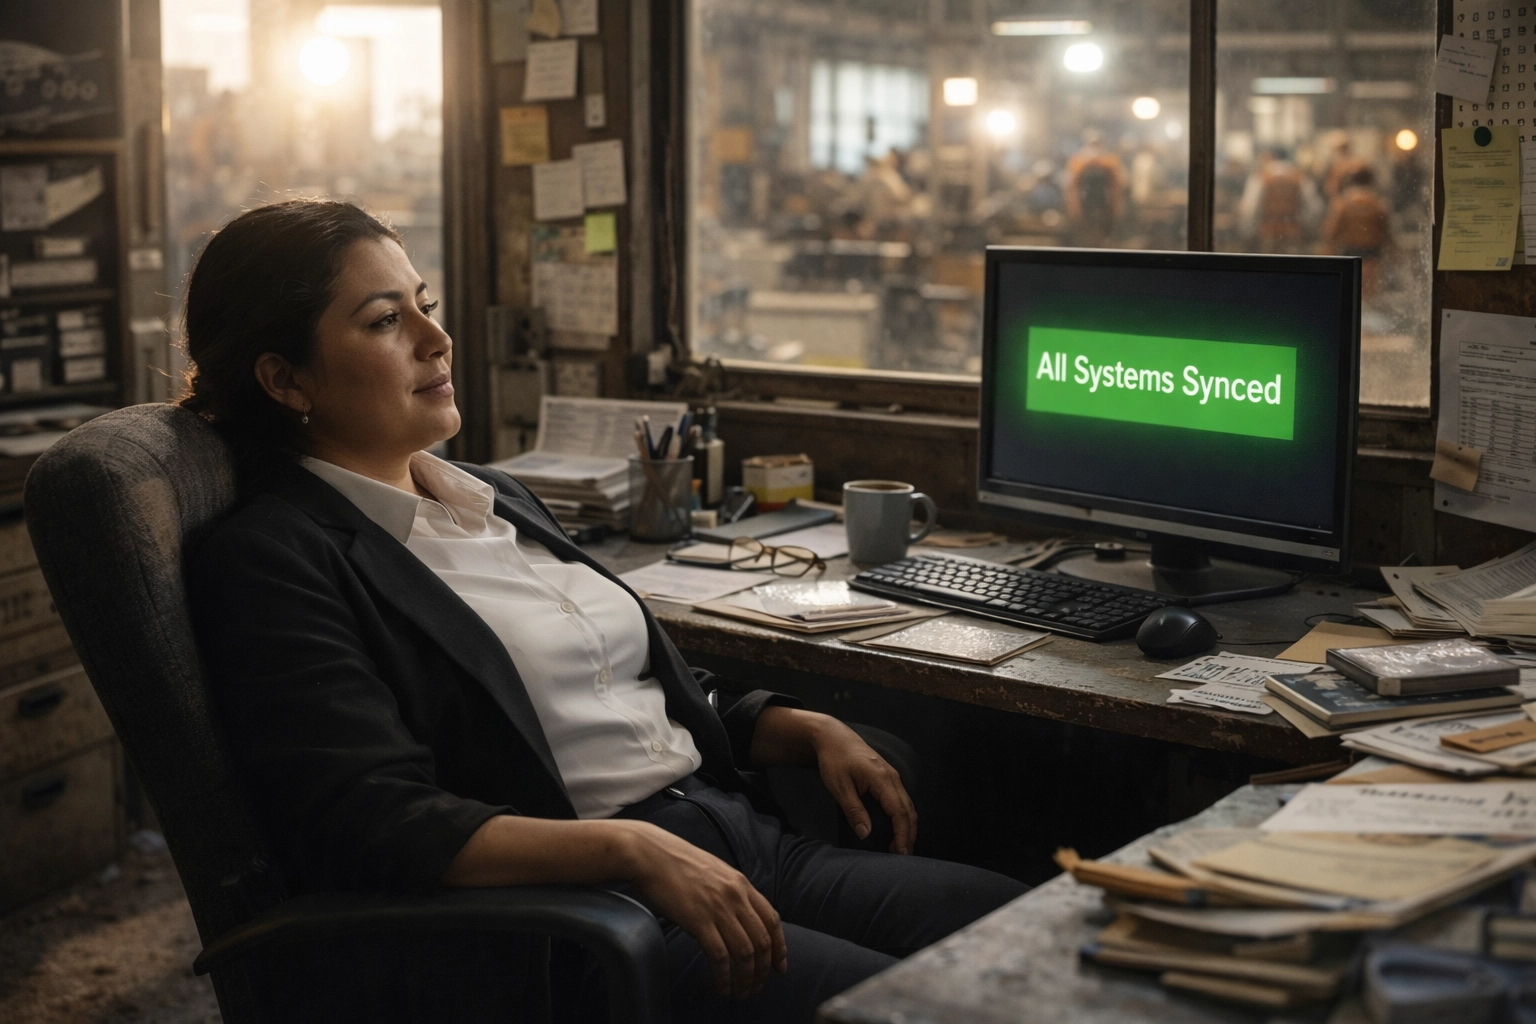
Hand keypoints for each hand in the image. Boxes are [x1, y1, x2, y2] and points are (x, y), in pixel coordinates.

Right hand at [622, 821, 787, 997]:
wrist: (649, 855)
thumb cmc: (676, 863)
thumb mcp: (714, 872)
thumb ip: (730, 892)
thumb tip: (737, 916)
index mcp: (741, 884)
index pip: (772, 920)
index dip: (779, 947)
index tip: (779, 967)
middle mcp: (735, 896)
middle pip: (762, 941)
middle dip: (763, 970)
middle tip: (757, 986)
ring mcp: (718, 909)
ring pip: (745, 953)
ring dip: (746, 978)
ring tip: (741, 992)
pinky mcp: (699, 921)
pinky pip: (720, 956)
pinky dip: (725, 977)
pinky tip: (723, 987)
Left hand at [810, 719, 917, 854]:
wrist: (834, 737)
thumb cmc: (834, 761)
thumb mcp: (839, 787)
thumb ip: (853, 810)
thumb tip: (865, 835)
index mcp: (881, 779)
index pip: (899, 811)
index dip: (902, 834)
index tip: (900, 853)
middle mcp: (892, 778)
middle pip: (909, 810)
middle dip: (909, 835)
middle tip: (903, 857)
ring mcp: (893, 776)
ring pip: (908, 805)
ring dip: (907, 827)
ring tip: (901, 848)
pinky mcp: (889, 777)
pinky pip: (902, 800)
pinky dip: (904, 817)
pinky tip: (897, 829)